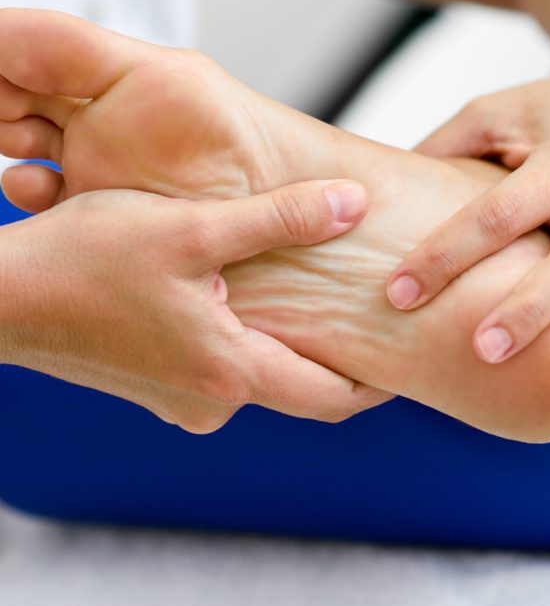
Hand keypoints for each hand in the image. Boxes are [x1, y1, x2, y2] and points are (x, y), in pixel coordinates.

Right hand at [1, 180, 389, 431]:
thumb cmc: (85, 261)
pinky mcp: (156, 384)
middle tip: (373, 322)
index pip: (335, 397)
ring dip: (289, 343)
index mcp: (229, 372)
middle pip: (302, 388)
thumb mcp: (194, 229)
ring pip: (260, 375)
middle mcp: (208, 401)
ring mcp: (179, 399)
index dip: (379, 380)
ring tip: (317, 299)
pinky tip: (248, 297)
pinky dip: (247, 341)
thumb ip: (281, 218)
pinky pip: (223, 369)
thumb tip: (352, 204)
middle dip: (341, 361)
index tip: (410, 355)